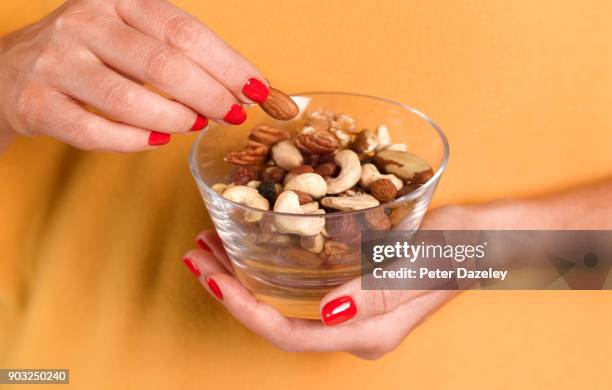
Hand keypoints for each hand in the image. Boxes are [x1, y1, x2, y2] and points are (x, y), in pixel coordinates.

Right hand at [0, 0, 268, 150]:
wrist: (9, 71)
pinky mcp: (36, 103)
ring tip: (195, 125)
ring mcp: (56, 63)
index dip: (227, 64)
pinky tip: (157, 139)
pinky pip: (94, 131)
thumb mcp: (129, 34)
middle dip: (210, 95)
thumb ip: (179, 54)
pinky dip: (133, 140)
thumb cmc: (88, 54)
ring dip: (176, 118)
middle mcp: (84, 23)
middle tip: (233, 114)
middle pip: (164, 64)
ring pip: (130, 99)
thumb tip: (242, 88)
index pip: (185, 32)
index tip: (257, 89)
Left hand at [181, 207, 475, 359]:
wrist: (484, 238)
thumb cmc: (460, 248)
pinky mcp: (352, 288)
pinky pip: (299, 286)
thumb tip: (328, 314)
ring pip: (284, 303)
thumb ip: (378, 293)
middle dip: (232, 291)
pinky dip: (267, 265)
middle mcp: (353, 327)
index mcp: (367, 331)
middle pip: (278, 321)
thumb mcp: (423, 267)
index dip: (247, 312)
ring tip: (209, 246)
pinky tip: (249, 242)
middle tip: (196, 255)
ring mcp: (351, 310)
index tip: (213, 280)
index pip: (292, 335)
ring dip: (243, 275)